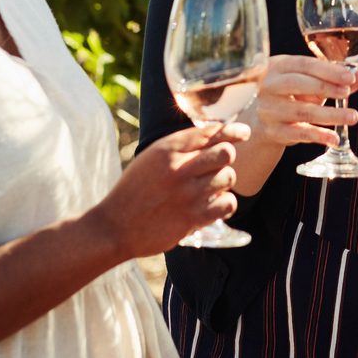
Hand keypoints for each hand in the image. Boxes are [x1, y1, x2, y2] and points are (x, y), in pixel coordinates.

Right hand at [90, 121, 249, 259]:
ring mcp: (187, 194)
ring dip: (224, 182)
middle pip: (226, 152)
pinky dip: (225, 204)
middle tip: (221, 165)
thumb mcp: (151, 158)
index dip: (232, 131)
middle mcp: (179, 169)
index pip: (210, 132)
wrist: (114, 226)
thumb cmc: (134, 190)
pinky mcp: (191, 218)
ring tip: (212, 187)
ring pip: (228, 178)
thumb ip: (179, 148)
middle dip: (227, 157)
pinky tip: (215, 204)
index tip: (242, 133)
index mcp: (167, 150)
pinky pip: (226, 204)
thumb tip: (213, 137)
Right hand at [243, 54, 357, 150]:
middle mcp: (269, 86)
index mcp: (278, 66)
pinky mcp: (273, 131)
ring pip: (302, 111)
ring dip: (330, 115)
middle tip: (347, 92)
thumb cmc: (291, 94)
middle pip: (298, 84)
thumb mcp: (310, 82)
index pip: (304, 64)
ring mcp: (269, 109)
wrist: (262, 120)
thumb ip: (335, 79)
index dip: (328, 70)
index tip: (350, 77)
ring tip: (352, 117)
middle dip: (326, 87)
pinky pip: (298, 133)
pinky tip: (335, 138)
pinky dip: (319, 136)